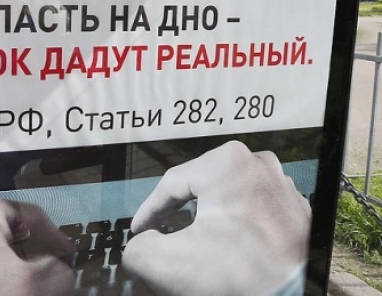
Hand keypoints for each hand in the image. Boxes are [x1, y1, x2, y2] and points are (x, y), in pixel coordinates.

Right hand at [121, 140, 310, 295]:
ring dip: (210, 218)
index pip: (171, 185)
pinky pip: (255, 210)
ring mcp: (281, 184)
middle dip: (180, 212)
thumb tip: (141, 244)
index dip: (149, 211)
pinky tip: (230, 248)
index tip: (140, 231)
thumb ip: (138, 249)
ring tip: (197, 242)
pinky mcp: (298, 208)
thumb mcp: (168, 263)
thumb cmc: (237, 275)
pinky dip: (239, 226)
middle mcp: (257, 163)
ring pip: (229, 198)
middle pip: (201, 188)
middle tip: (164, 233)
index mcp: (225, 163)